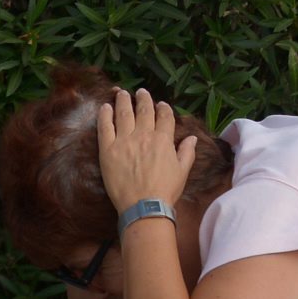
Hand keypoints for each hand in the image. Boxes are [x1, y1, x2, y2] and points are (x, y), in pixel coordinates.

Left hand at [95, 87, 196, 210]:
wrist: (144, 206)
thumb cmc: (165, 190)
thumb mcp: (183, 171)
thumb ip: (187, 152)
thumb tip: (192, 138)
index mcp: (163, 139)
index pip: (164, 116)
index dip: (163, 108)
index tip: (160, 104)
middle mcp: (144, 135)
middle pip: (144, 110)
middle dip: (143, 99)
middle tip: (141, 92)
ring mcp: (124, 141)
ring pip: (124, 114)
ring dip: (123, 101)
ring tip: (121, 93)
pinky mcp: (108, 150)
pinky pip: (105, 127)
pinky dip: (105, 115)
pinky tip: (105, 107)